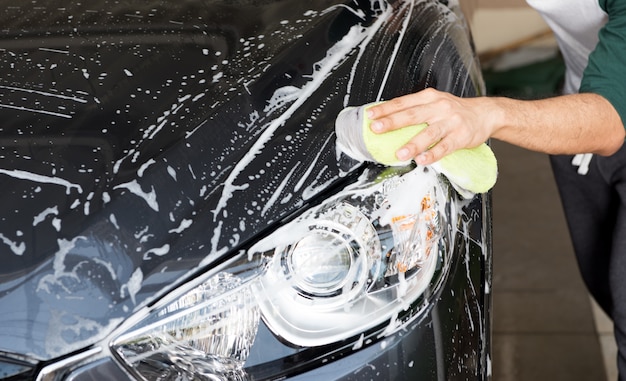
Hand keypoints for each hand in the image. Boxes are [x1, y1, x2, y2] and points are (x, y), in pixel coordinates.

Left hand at [366, 88, 492, 164]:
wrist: (485, 114)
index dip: (386, 109)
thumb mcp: (435, 102)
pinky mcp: (460, 137)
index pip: (404, 102)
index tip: (371, 115)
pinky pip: (444, 147)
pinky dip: (433, 154)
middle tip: (377, 129)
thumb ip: (415, 109)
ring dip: (413, 144)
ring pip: (429, 133)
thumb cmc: (453, 111)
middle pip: (412, 115)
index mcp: (429, 98)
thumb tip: (387, 119)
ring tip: (399, 153)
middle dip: (393, 122)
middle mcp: (439, 107)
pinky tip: (422, 160)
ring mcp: (450, 122)